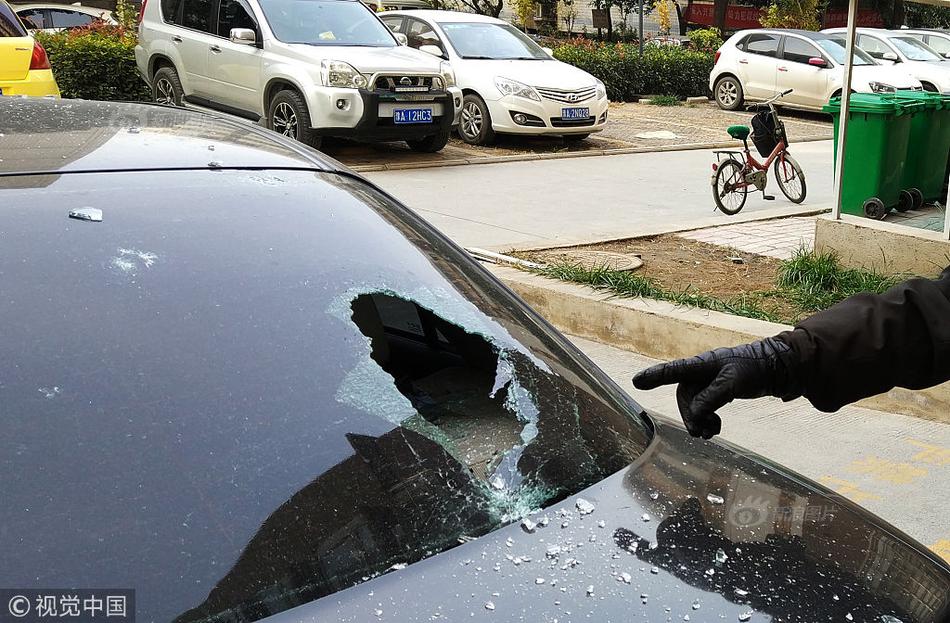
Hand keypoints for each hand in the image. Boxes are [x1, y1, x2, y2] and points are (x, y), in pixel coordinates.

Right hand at [631, 337, 801, 438]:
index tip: (636, 382)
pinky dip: (708, 420)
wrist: (778, 368)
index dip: (654, 377)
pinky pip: (705, 408)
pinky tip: (716, 429)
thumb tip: (695, 415)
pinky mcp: (720, 391)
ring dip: (699, 421)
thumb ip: (712, 398)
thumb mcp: (733, 382)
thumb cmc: (755, 368)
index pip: (673, 371)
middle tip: (698, 433)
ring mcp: (710, 382)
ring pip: (694, 405)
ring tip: (710, 435)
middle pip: (684, 397)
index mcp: (702, 365)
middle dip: (689, 416)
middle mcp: (702, 372)